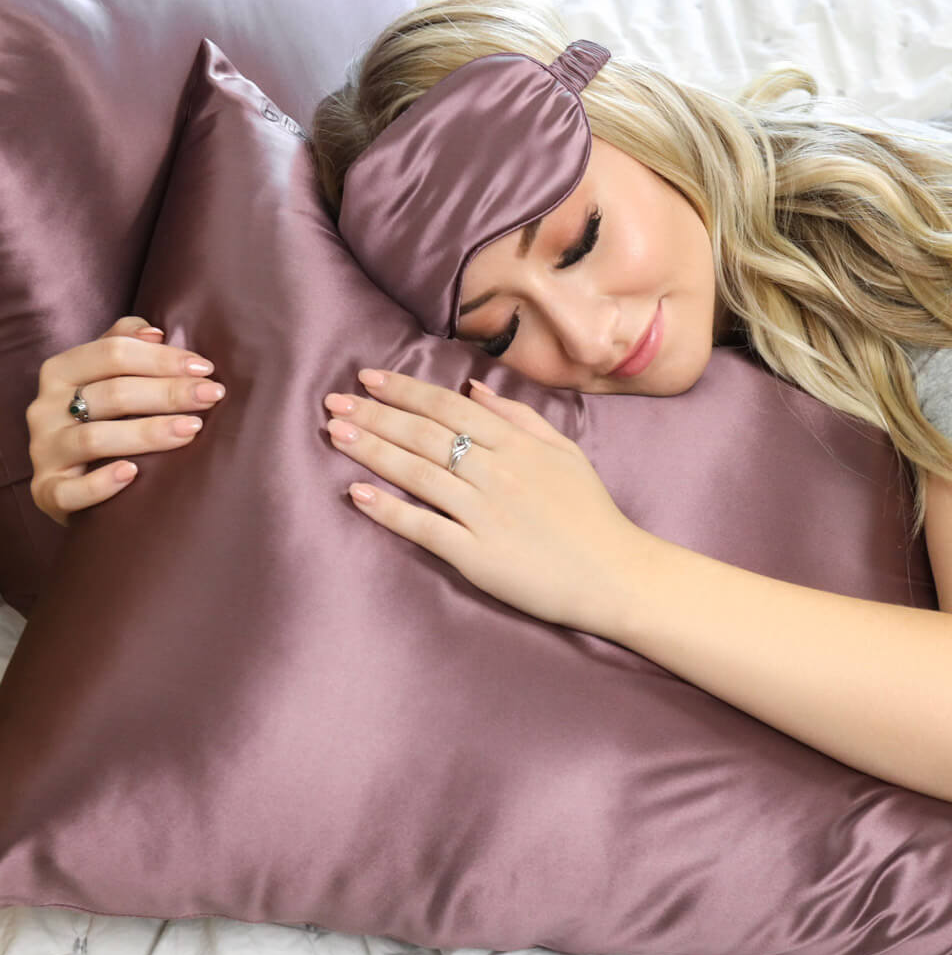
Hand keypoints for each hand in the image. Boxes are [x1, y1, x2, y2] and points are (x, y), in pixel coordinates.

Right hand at [26, 316, 225, 526]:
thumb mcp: (107, 376)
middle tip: (212, 396)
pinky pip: (70, 491)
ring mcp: (45, 451)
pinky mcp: (48, 492)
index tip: (206, 369)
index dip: (163, 359)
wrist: (74, 479)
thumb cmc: (104, 418)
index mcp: (62, 371)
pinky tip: (133, 475)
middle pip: (112, 393)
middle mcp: (46, 408)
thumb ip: (124, 346)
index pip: (114, 353)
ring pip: (94, 438)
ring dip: (148, 433)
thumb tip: (157, 332)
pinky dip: (101, 483)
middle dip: (169, 393)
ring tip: (192, 430)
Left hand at [324, 369, 646, 637]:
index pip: (449, 408)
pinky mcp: (476, 555)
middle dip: (375, 415)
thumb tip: (474, 388)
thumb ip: (520, 417)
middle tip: (334, 402)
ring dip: (371, 451)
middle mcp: (496, 472)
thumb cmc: (591, 513)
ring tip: (335, 434)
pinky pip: (423, 527)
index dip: (405, 391)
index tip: (369, 379)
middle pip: (424, 435)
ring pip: (418, 473)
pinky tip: (357, 493)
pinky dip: (388, 509)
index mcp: (516, 445)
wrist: (615, 574)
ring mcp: (484, 513)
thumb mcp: (565, 452)